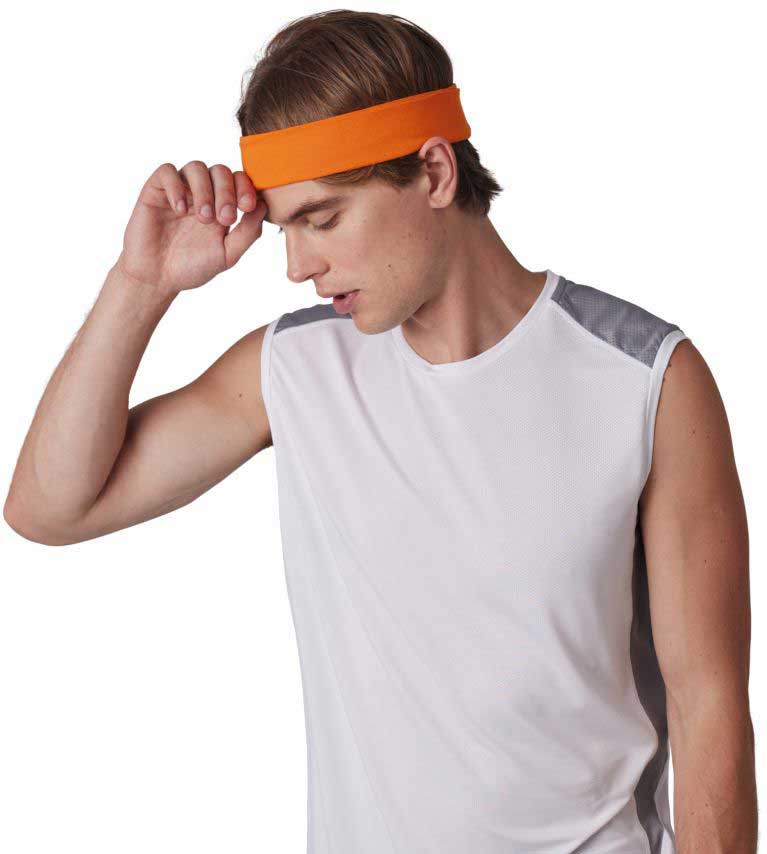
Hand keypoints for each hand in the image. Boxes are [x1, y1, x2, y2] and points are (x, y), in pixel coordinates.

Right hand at [115, 161, 266, 293]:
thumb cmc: (192, 267)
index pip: (239, 181)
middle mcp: (202, 194)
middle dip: (227, 192)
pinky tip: (179, 210)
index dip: (246, 188)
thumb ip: (248, 232)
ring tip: (203, 218)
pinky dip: (176, 186)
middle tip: (225, 219)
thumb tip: (264, 206)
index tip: (247, 207)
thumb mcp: (227, 254)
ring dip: (204, 190)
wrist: (157, 278)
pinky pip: (167, 171)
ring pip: (196, 167)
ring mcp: (179, 190)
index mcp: (222, 205)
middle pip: (220, 171)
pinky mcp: (156, 191)